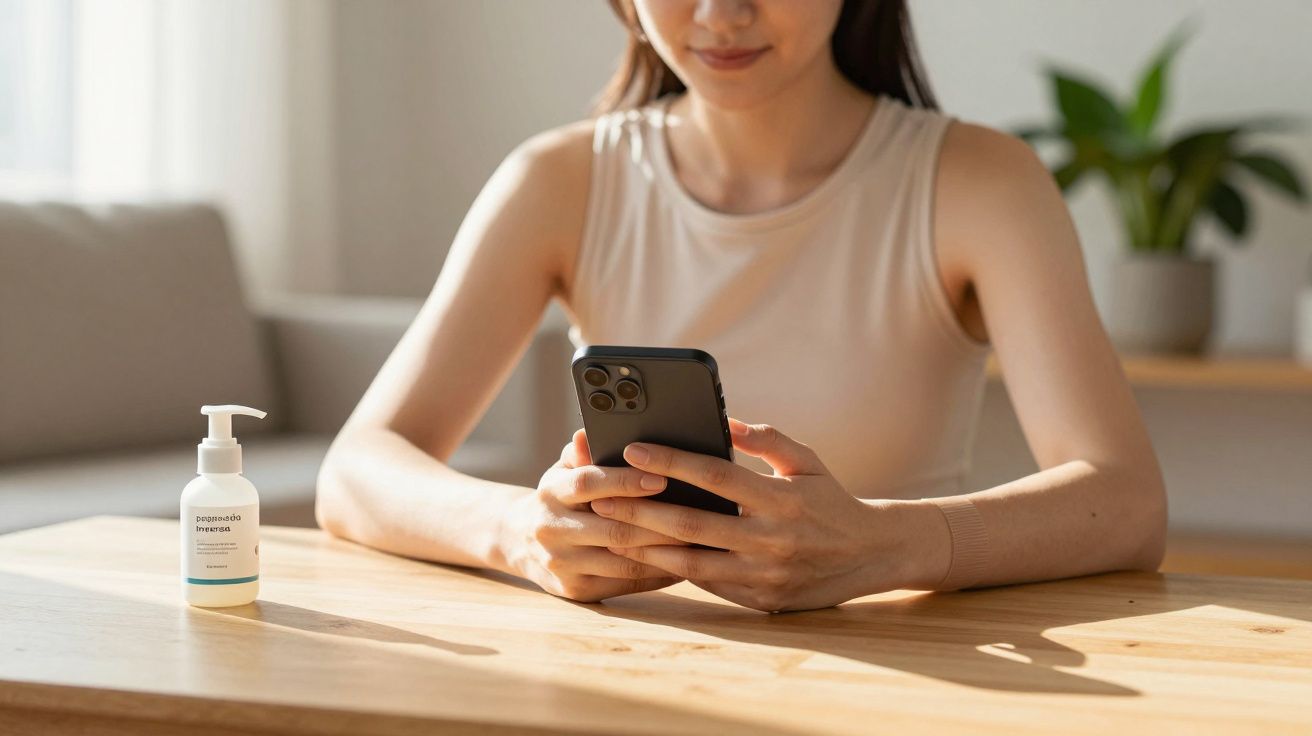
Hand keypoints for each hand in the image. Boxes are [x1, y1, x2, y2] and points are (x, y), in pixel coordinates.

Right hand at [497, 428, 688, 601]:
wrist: (522, 542)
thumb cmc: (560, 497)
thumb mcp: (563, 470)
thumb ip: (580, 453)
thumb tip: (588, 433)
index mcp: (550, 492)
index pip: (588, 484)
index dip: (626, 481)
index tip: (662, 477)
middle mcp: (551, 529)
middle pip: (612, 528)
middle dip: (658, 522)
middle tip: (697, 515)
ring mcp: (562, 564)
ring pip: (623, 560)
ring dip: (663, 552)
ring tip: (697, 541)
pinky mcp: (575, 590)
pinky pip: (624, 583)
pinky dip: (656, 574)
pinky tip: (682, 563)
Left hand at [594, 417, 920, 611]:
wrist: (871, 555)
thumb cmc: (830, 500)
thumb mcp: (807, 460)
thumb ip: (766, 438)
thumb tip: (724, 420)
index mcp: (781, 498)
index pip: (714, 476)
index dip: (670, 461)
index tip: (634, 450)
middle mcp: (771, 539)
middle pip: (692, 524)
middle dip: (641, 510)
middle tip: (602, 498)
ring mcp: (766, 575)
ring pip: (693, 563)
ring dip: (648, 547)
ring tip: (612, 532)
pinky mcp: (762, 601)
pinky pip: (710, 584)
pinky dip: (677, 570)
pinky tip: (649, 556)